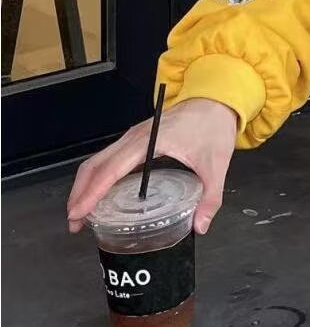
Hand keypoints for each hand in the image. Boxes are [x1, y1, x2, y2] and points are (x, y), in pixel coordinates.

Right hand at [66, 97, 238, 235]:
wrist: (216, 100)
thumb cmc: (214, 127)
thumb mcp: (217, 165)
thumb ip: (210, 198)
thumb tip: (200, 226)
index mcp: (149, 141)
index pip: (112, 169)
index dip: (92, 193)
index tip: (78, 213)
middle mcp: (135, 137)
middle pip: (95, 165)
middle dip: (80, 194)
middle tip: (75, 223)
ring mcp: (133, 136)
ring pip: (98, 160)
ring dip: (85, 186)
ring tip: (81, 215)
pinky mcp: (136, 138)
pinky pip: (108, 158)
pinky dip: (97, 177)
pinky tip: (99, 196)